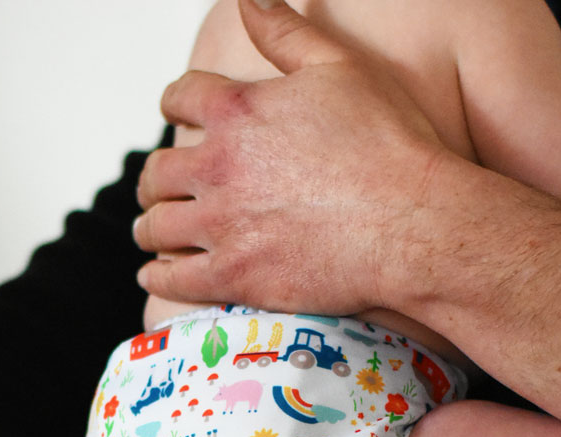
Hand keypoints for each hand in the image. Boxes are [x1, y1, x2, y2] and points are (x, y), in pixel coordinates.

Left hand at [134, 0, 447, 315]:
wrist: (410, 223)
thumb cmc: (387, 146)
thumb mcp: (340, 68)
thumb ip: (285, 33)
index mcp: (236, 111)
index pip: (180, 97)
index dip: (173, 102)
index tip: (173, 112)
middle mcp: (217, 167)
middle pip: (158, 170)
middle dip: (154, 177)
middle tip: (158, 187)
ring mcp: (221, 226)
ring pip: (157, 226)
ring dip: (149, 227)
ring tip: (152, 231)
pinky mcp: (233, 276)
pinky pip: (173, 279)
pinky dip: (157, 276)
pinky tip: (155, 274)